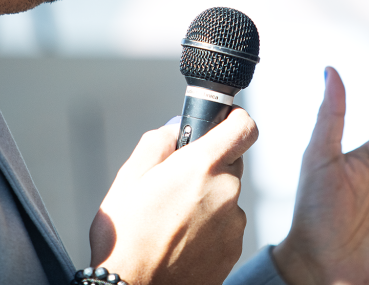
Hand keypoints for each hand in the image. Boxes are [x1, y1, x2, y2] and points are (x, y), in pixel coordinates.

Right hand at [90, 109, 257, 284]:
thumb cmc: (126, 238)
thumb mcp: (129, 178)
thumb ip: (157, 143)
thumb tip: (176, 128)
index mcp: (202, 167)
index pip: (243, 128)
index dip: (235, 120)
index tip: (224, 121)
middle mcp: (226, 192)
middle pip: (231, 162)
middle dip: (208, 165)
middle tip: (178, 181)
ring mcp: (234, 223)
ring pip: (227, 195)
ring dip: (209, 197)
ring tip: (174, 218)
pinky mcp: (234, 248)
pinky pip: (227, 223)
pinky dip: (210, 225)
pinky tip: (182, 238)